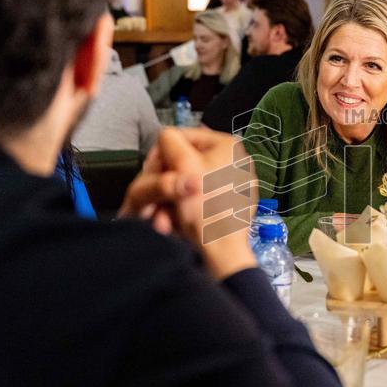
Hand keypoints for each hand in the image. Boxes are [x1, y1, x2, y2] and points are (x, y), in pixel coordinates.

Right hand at [120, 127, 257, 279]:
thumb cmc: (204, 205)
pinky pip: (202, 196)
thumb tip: (165, 137)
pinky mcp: (233, 204)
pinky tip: (179, 215)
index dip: (162, 150)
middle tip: (157, 190)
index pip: (183, 135)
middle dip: (169, 173)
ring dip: (175, 190)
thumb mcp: (183, 164)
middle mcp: (237, 160)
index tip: (149, 169)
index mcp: (229, 145)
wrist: (221, 251)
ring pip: (193, 178)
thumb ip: (170, 141)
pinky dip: (188, 202)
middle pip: (188, 158)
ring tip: (165, 205)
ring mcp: (237, 183)